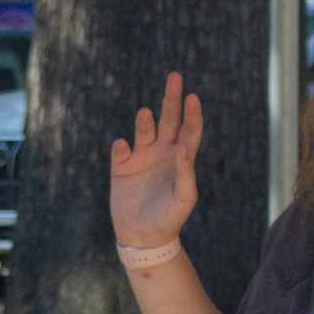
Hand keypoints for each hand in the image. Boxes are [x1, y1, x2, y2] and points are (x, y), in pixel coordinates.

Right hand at [110, 73, 202, 248]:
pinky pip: (119, 151)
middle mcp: (162, 153)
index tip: (193, 97)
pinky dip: (121, 147)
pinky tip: (123, 148)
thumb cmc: (169, 219)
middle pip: (169, 120)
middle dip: (172, 99)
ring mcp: (141, 158)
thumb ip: (186, 174)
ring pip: (143, 131)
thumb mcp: (184, 198)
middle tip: (175, 76)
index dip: (192, 114)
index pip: (189, 130)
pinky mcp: (121, 168)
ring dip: (145, 122)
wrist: (143, 238)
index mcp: (181, 159)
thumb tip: (184, 148)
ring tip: (146, 113)